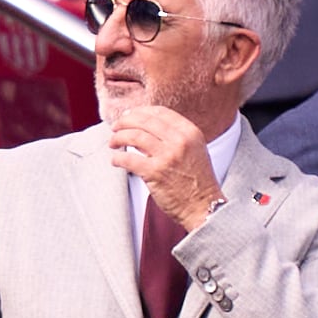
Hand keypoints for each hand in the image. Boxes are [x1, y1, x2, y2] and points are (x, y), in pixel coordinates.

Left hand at [101, 96, 221, 231]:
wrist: (204, 206)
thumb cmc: (197, 181)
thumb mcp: (194, 150)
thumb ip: (174, 137)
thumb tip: (145, 127)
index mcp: (190, 132)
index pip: (160, 112)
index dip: (140, 112)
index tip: (129, 116)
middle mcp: (180, 141)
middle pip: (145, 121)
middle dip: (125, 122)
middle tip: (115, 127)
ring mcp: (167, 156)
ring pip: (134, 136)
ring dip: (118, 138)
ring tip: (113, 143)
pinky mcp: (155, 173)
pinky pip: (128, 159)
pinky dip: (118, 158)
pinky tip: (116, 160)